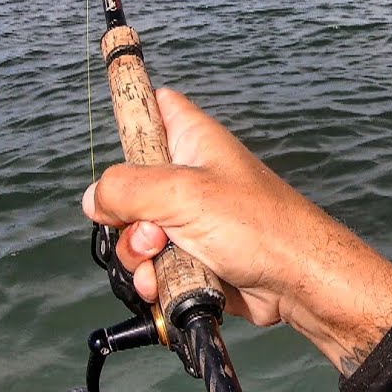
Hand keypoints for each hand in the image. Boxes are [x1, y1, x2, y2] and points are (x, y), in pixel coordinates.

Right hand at [83, 87, 391, 373]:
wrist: (297, 281)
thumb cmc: (256, 225)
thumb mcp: (182, 194)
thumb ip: (126, 189)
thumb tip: (94, 199)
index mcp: (191, 139)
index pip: (152, 105)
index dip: (129, 109)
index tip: (111, 122)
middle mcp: (189, 174)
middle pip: (127, 184)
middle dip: (126, 216)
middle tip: (153, 231)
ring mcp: (189, 217)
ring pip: (136, 231)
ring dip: (139, 254)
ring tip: (163, 262)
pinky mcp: (192, 255)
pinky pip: (154, 264)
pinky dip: (154, 277)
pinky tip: (164, 285)